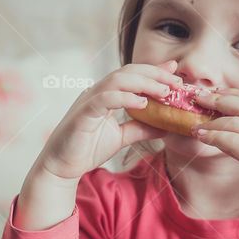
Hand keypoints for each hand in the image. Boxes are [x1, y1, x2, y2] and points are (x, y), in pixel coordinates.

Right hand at [35, 60, 180, 180]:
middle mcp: (96, 92)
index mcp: (105, 95)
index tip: (175, 71)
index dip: (153, 70)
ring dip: (144, 83)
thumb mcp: (121, 137)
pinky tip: (142, 103)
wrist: (61, 167)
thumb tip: (166, 126)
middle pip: (128, 72)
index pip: (132, 75)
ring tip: (164, 91)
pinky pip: (104, 99)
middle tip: (177, 82)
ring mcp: (88, 101)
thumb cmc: (86, 149)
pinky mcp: (83, 114)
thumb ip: (141, 128)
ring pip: (117, 81)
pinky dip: (124, 98)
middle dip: (154, 73)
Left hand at [192, 88, 238, 238]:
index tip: (212, 93)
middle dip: (217, 100)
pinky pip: (234, 142)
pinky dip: (215, 137)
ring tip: (195, 126)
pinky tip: (203, 137)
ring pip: (236, 123)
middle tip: (198, 99)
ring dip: (212, 123)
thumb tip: (222, 129)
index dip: (230, 94)